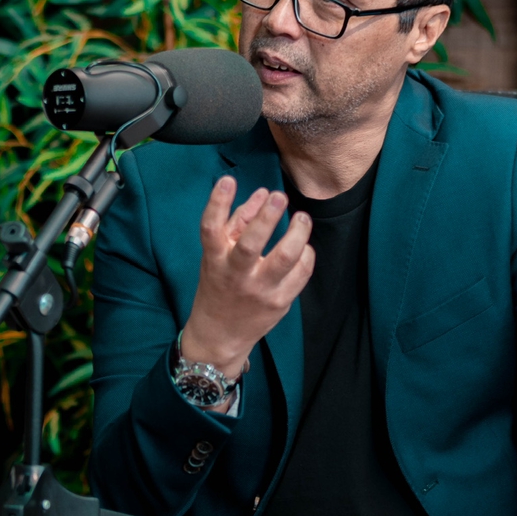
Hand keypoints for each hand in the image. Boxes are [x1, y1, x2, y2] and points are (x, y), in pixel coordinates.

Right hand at [180, 176, 313, 383]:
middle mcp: (236, 275)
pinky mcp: (280, 302)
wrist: (220, 335)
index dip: (217, 203)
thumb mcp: (217, 255)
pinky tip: (305, 246)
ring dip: (298, 234)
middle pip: (251, 244)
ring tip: (302, 218)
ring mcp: (260, 290)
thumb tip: (261, 194)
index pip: (210, 229)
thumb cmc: (218, 286)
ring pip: (284, 260)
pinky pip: (300, 274)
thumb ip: (236, 222)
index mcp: (215, 261)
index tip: (227, 180)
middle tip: (279, 196)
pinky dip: (306, 256)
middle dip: (267, 218)